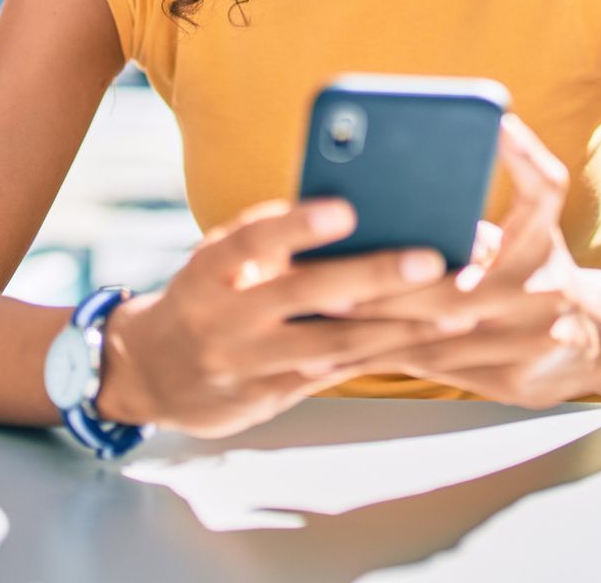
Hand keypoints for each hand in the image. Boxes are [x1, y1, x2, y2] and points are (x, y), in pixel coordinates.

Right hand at [94, 198, 461, 437]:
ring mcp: (247, 361)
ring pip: (330, 342)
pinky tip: (425, 341)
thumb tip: (354, 205)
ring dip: (395, 326)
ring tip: (454, 310)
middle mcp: (225, 315)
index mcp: (211, 268)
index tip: (345, 208)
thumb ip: (272, 238)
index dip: (296, 225)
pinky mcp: (268, 395)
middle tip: (430, 260)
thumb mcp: (218, 260)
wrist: (147, 370)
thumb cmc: (206, 294)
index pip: (253, 241)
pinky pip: (333, 373)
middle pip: (305, 293)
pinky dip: (379, 355)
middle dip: (372, 275)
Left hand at [337, 115, 600, 408]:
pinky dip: (385, 361)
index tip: (491, 130)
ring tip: (321, 315)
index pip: (544, 191)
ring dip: (376, 328)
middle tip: (333, 276)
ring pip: (439, 338)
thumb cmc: (538, 271)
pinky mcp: (513, 381)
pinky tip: (337, 358)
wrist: (596, 340)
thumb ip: (484, 212)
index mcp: (545, 242)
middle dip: (390, 286)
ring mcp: (531, 341)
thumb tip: (426, 172)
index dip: (522, 159)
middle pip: (455, 287)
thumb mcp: (527, 230)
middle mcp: (544, 290)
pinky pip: (436, 371)